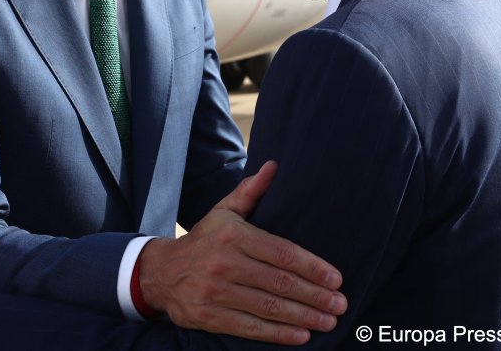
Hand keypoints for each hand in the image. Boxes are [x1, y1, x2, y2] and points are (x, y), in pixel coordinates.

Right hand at [138, 161, 346, 344]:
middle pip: (279, 282)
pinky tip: (300, 336)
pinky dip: (277, 334)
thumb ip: (250, 191)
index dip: (312, 267)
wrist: (159, 272)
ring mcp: (216, 292)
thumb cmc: (203, 240)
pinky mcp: (209, 316)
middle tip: (340, 304)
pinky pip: (249, 328)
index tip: (336, 278)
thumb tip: (274, 166)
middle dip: (315, 296)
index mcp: (233, 235)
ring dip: (303, 317)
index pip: (281, 253)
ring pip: (268, 307)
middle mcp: (224, 263)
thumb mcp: (223, 211)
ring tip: (328, 321)